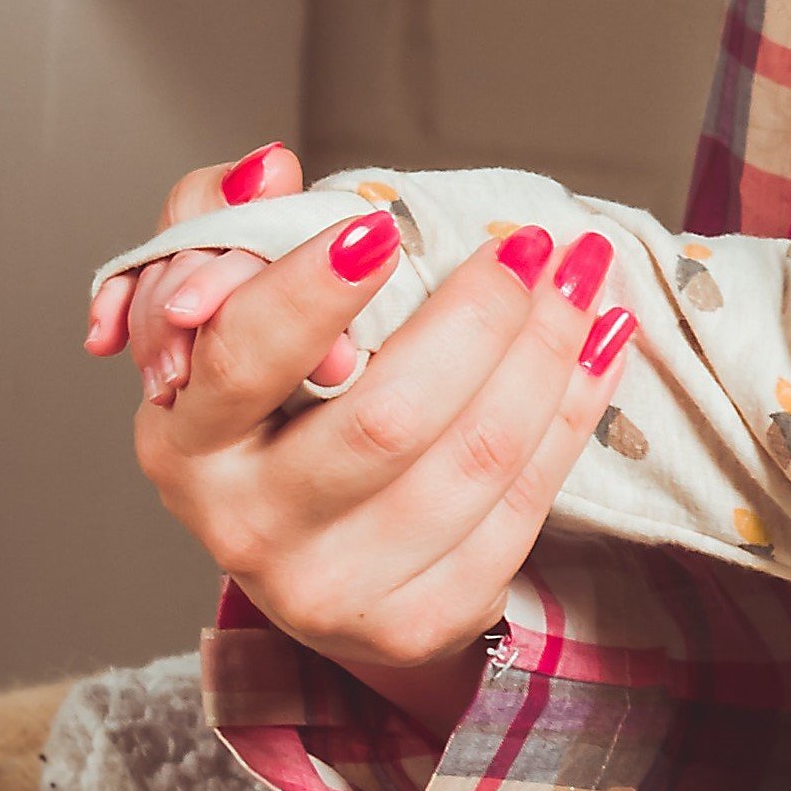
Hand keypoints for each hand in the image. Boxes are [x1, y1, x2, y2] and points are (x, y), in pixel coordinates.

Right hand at [95, 151, 637, 742]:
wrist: (328, 567)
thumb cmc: (281, 422)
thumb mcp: (228, 329)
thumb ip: (229, 233)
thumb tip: (273, 169)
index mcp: (186, 442)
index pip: (244, 362)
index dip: (312, 294)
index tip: (382, 226)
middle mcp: (249, 528)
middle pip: (388, 417)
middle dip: (478, 316)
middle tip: (531, 244)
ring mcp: (337, 588)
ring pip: (474, 459)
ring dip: (548, 354)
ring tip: (585, 279)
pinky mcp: (423, 620)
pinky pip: (525, 505)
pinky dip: (575, 414)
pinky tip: (604, 347)